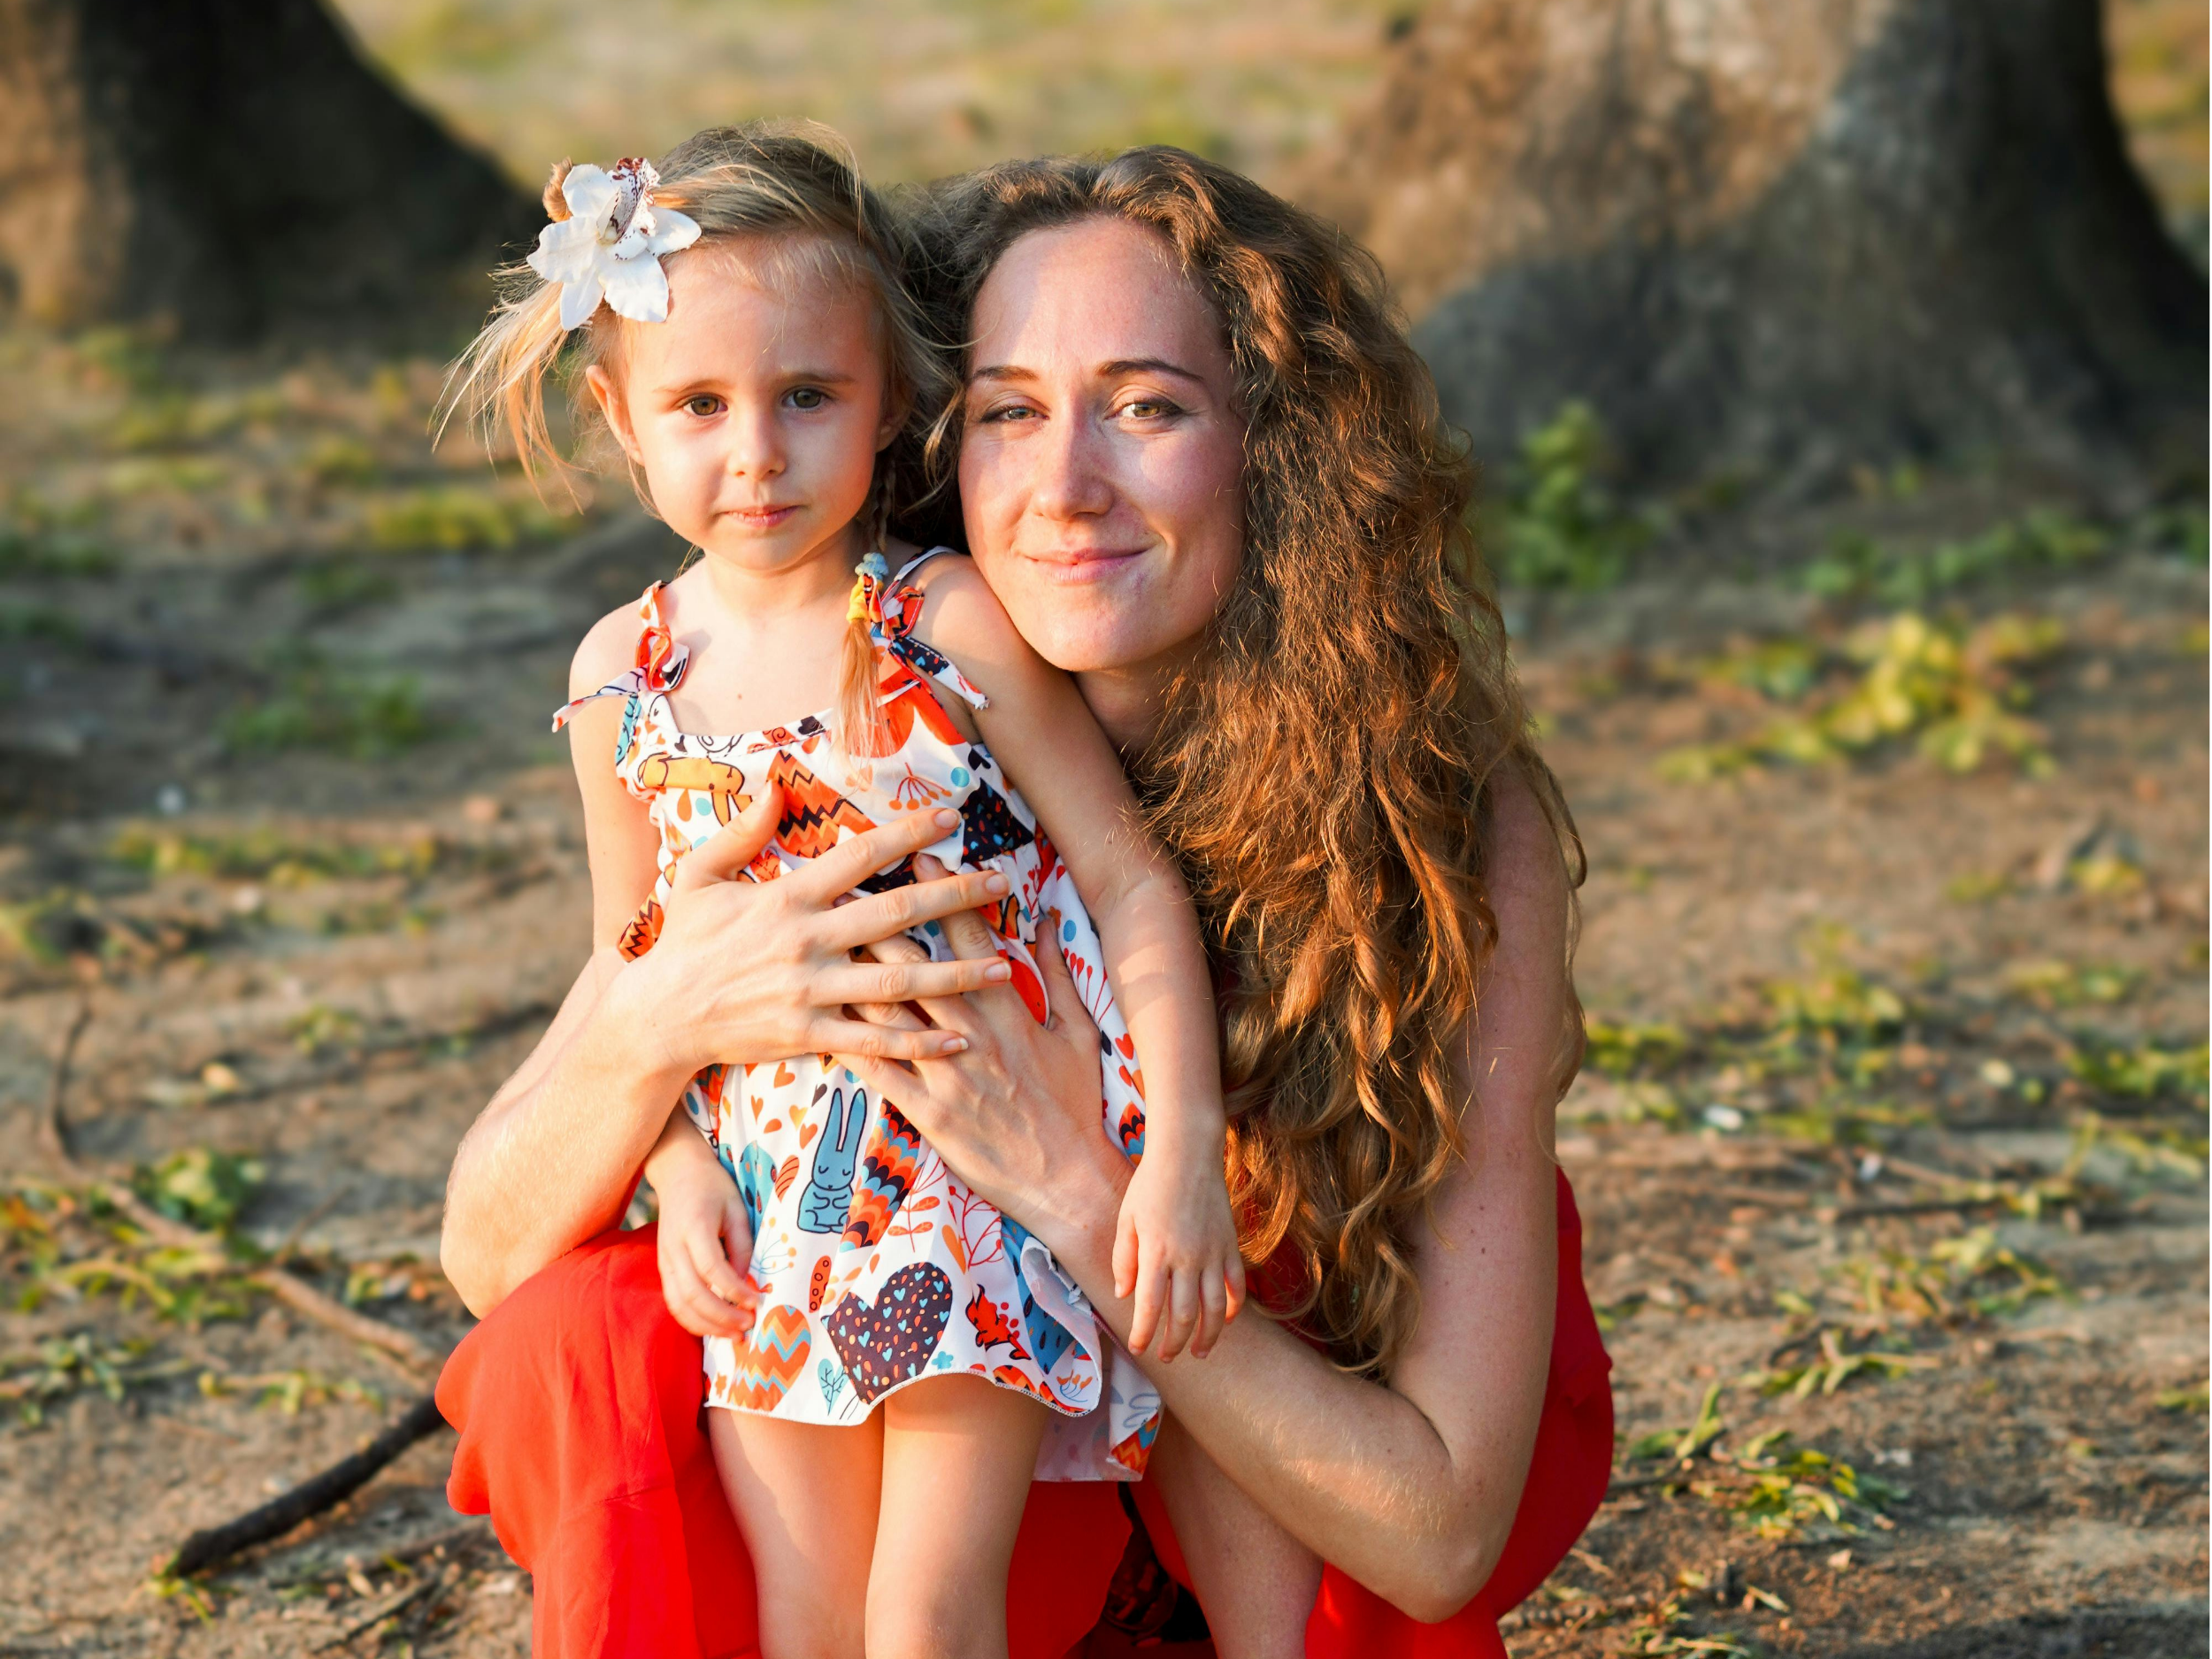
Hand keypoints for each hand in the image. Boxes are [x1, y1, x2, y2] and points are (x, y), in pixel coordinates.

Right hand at [633, 791, 1019, 1074]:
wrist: (657, 1017)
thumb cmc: (682, 943)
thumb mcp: (699, 876)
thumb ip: (740, 832)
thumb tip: (773, 787)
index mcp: (787, 897)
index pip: (860, 855)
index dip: (907, 833)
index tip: (949, 817)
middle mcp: (806, 940)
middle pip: (897, 912)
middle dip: (956, 897)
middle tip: (1002, 883)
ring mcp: (810, 990)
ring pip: (899, 980)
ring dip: (957, 974)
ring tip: (1004, 967)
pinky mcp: (808, 1033)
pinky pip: (875, 1039)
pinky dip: (920, 1042)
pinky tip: (960, 1039)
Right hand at [650, 1137, 762, 1339]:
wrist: (677, 1172)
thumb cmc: (713, 1187)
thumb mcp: (737, 1208)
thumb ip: (742, 1245)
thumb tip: (747, 1282)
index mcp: (694, 1227)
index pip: (711, 1269)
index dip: (734, 1290)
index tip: (756, 1301)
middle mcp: (673, 1248)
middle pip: (692, 1294)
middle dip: (721, 1317)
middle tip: (748, 1326)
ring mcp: (664, 1260)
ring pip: (678, 1305)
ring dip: (706, 1326)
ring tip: (733, 1335)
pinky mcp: (663, 1268)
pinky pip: (674, 1301)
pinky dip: (693, 1320)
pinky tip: (715, 1327)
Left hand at [833, 874, 1126, 1248]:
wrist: (1070, 1179)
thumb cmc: (1078, 1104)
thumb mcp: (1079, 1032)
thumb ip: (1058, 973)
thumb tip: (1046, 919)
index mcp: (1009, 1008)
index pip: (968, 936)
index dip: (940, 890)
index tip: (914, 853)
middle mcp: (972, 1032)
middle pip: (913, 962)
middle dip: (876, 919)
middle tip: (844, 885)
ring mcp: (946, 1072)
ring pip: (887, 1009)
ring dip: (851, 971)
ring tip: (819, 940)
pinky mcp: (928, 1113)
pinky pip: (878, 1071)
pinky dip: (846, 1042)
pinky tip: (814, 1019)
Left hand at [1116, 1140, 1246, 1361]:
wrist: (1188, 1152)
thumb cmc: (1150, 1183)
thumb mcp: (1126, 1219)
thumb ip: (1124, 1259)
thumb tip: (1124, 1294)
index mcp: (1156, 1251)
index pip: (1150, 1306)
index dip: (1144, 1333)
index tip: (1139, 1348)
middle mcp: (1187, 1257)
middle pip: (1185, 1315)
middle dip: (1175, 1343)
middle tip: (1167, 1356)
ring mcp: (1213, 1252)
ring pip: (1215, 1308)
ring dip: (1208, 1336)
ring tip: (1200, 1353)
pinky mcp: (1231, 1245)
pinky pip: (1237, 1285)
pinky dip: (1233, 1308)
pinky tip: (1224, 1321)